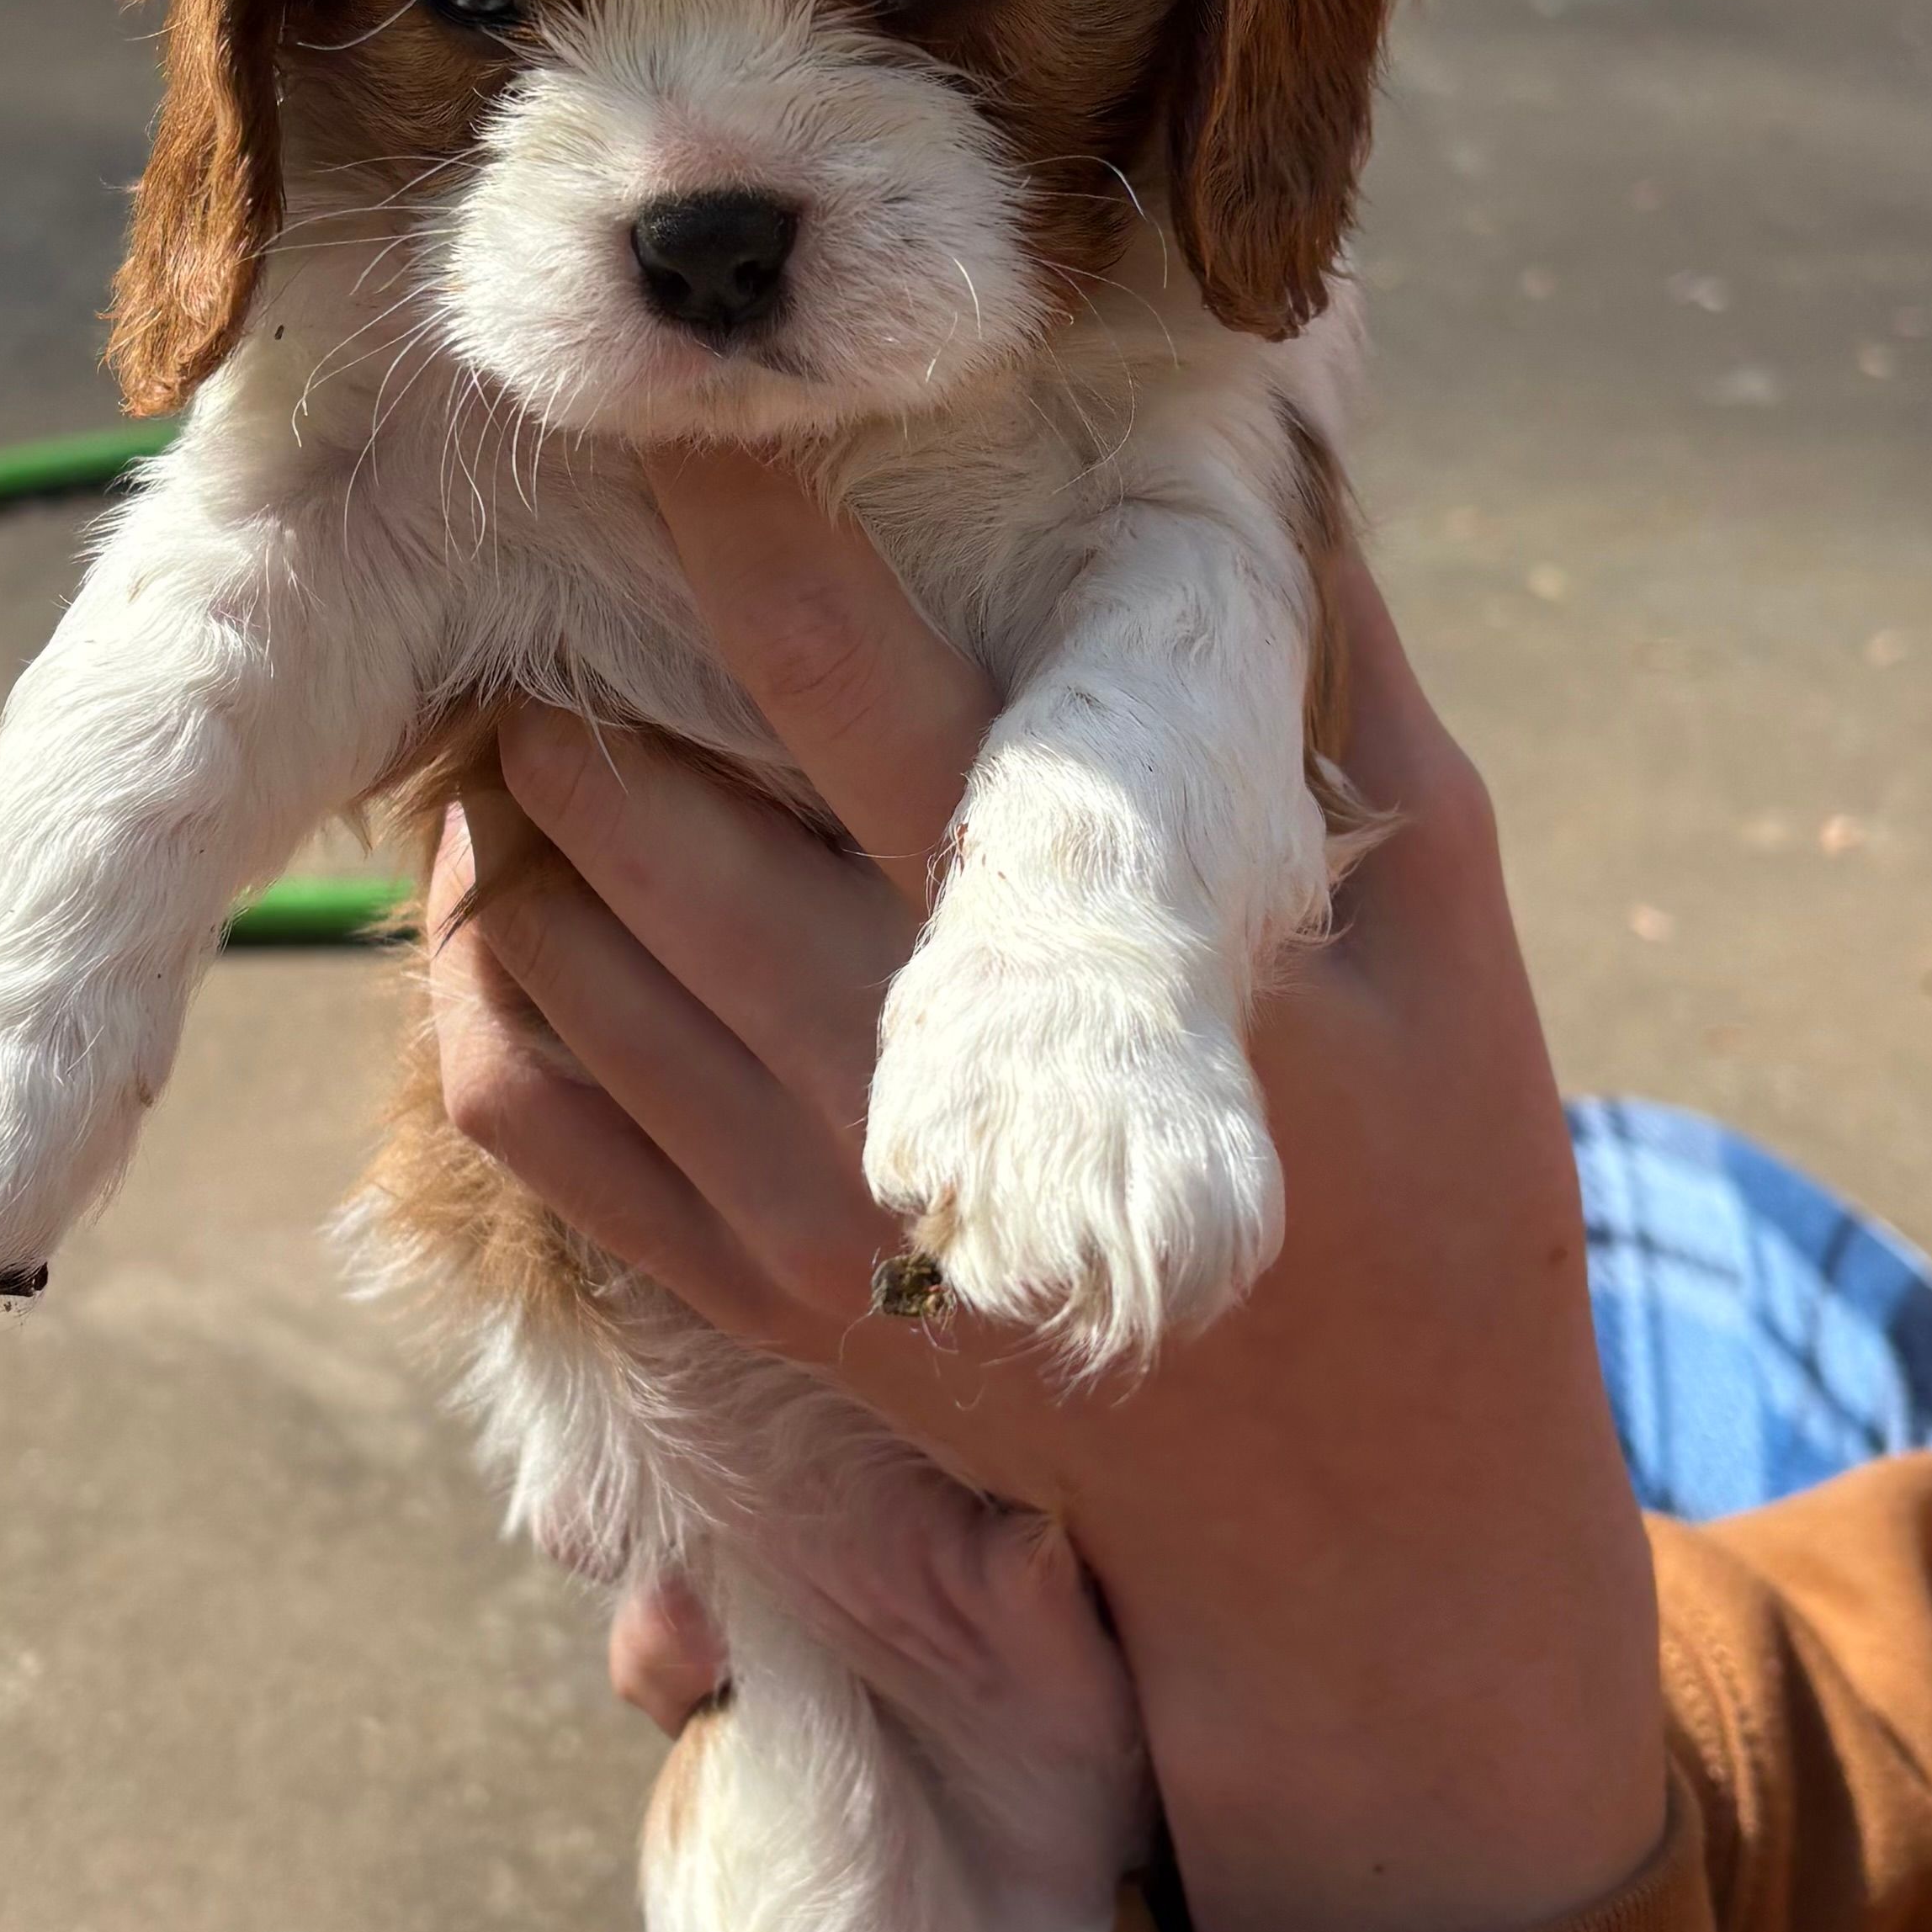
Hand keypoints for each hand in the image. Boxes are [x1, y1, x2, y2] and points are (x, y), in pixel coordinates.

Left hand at [434, 448, 1662, 1931]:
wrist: (1361, 1525)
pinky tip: (524, 885)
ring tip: (547, 696)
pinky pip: (521, 1104)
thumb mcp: (1447, 917)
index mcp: (1079, 959)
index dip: (728, 525)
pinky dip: (484, 972)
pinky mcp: (748, 1303)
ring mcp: (801, 1213)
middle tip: (576, 550)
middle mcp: (897, 1083)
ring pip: (545, 941)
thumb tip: (1270, 440)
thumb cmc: (1437, 1185)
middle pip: (629, 806)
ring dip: (516, 801)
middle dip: (581, 654)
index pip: (839, 686)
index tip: (665, 406)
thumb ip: (1338, 681)